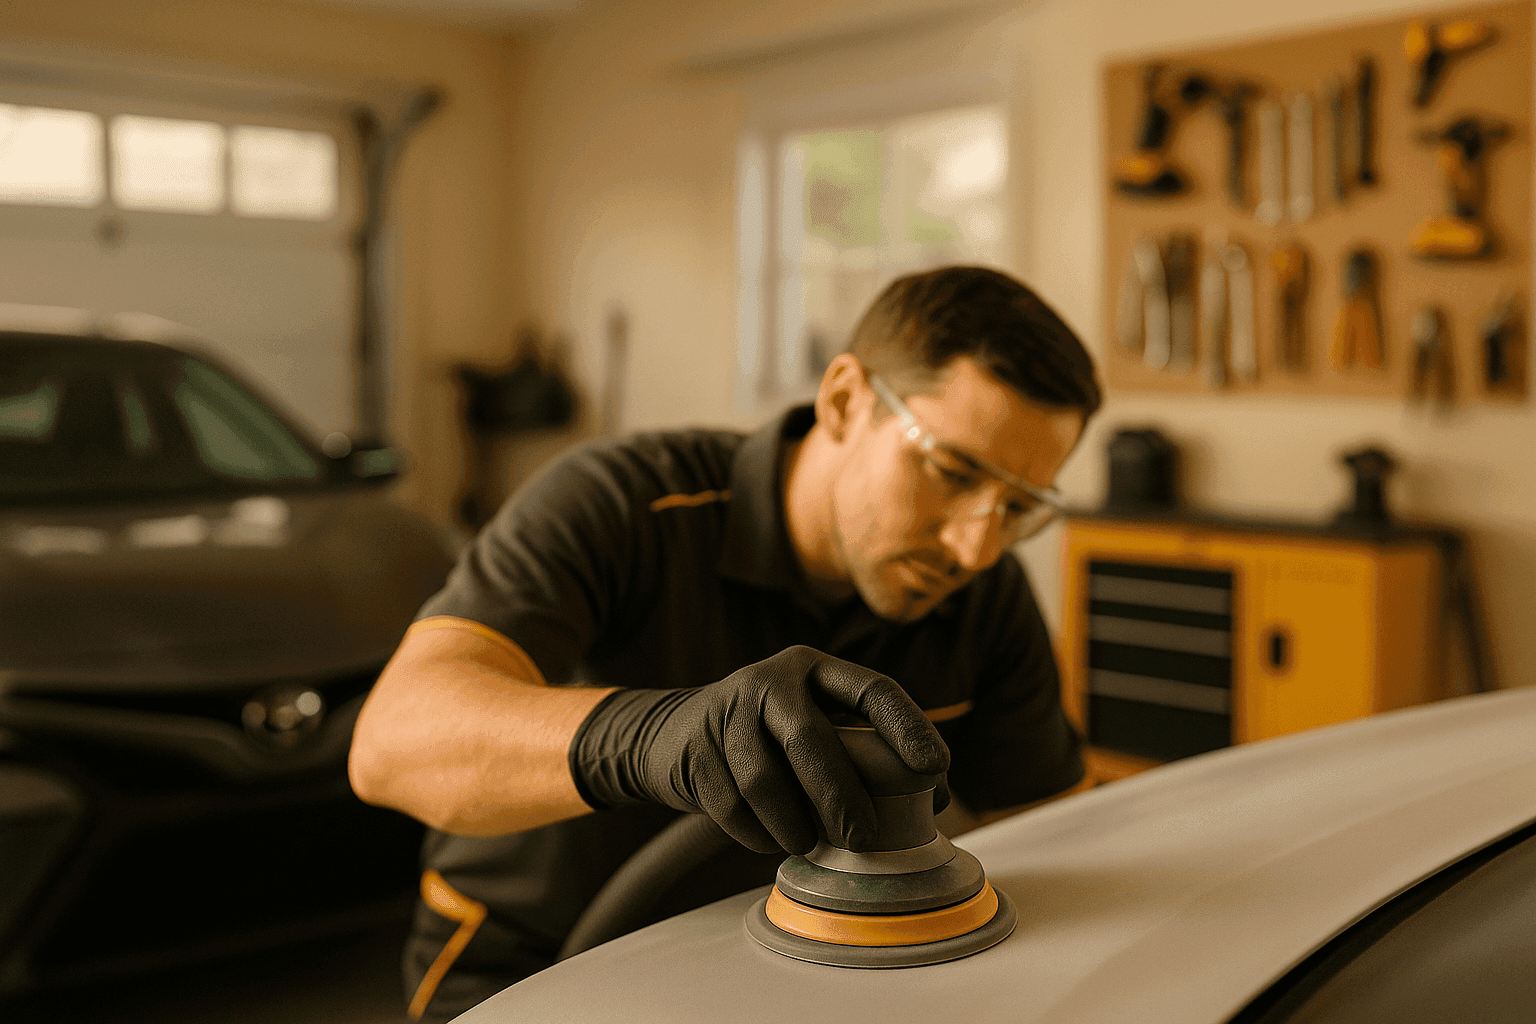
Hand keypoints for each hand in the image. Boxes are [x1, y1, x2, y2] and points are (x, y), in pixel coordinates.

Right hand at [570, 646, 948, 853]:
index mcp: (815, 669)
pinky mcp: (694, 752)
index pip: (872, 688)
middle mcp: (771, 681)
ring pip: (764, 779)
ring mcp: (727, 714)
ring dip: (793, 823)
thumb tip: (936, 799)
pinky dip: (759, 834)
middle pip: (810, 737)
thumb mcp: (819, 725)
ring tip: (807, 842)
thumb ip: (871, 754)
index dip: (908, 726)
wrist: (675, 733)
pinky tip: (772, 838)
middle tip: (863, 837)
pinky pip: (732, 807)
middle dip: (840, 794)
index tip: (935, 768)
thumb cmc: (771, 738)